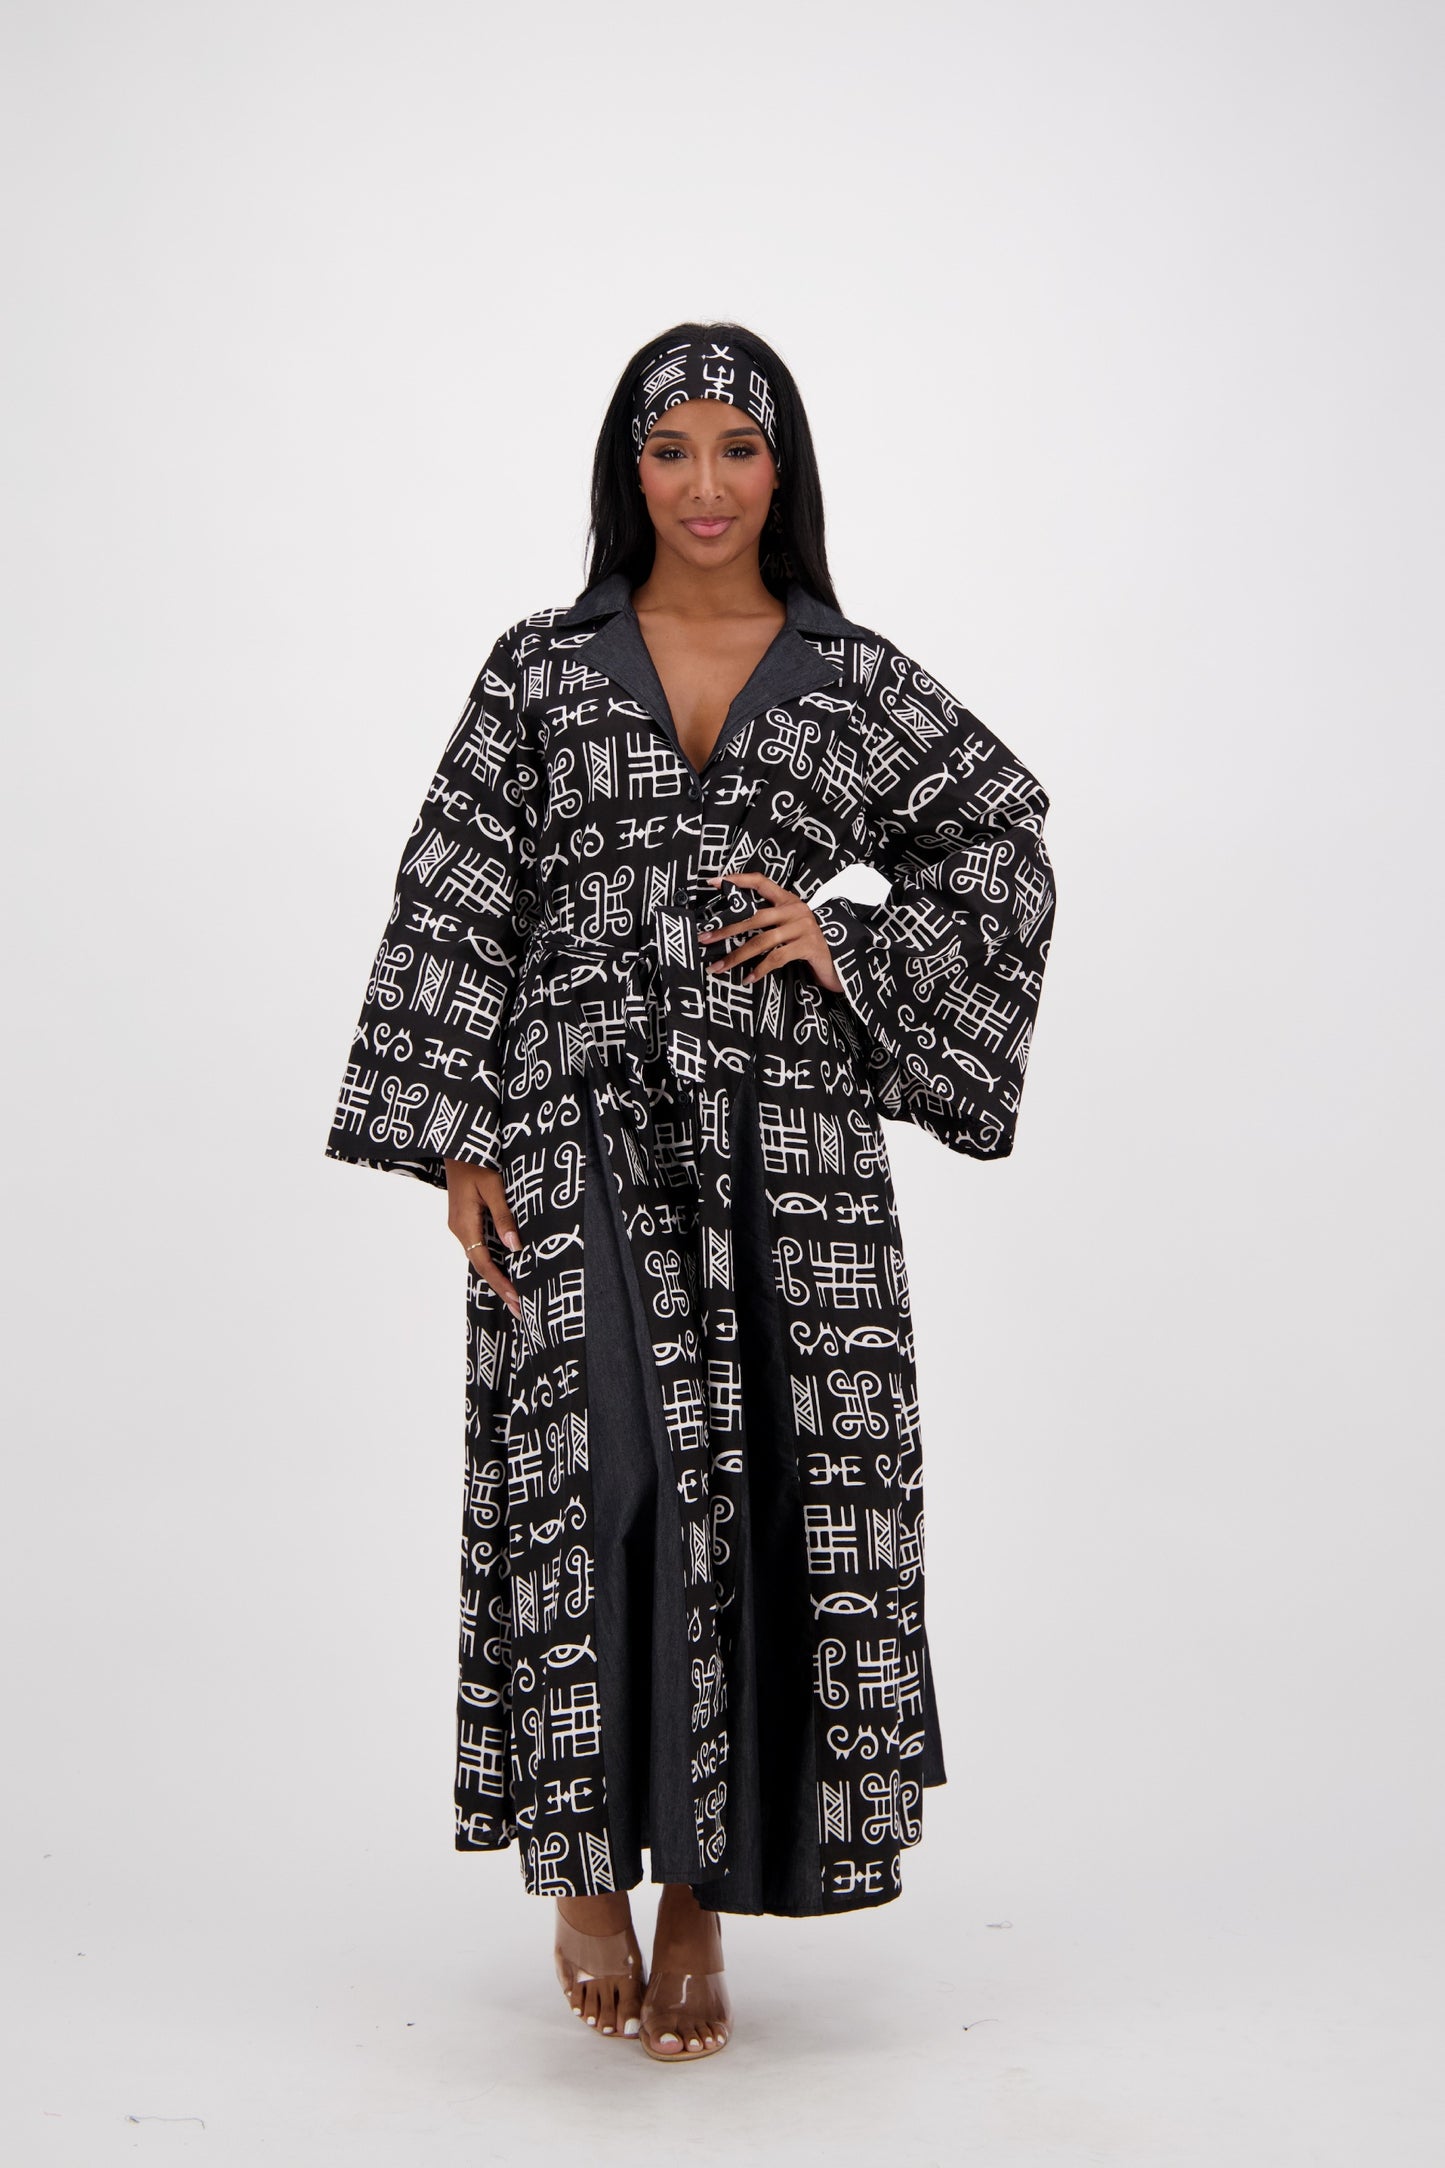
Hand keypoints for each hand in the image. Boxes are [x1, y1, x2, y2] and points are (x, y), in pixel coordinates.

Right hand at [444, 1158, 522, 1317]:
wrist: (458, 1141)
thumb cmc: (476, 1160)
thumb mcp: (494, 1186)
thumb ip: (504, 1216)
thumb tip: (515, 1247)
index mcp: (463, 1224)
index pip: (484, 1263)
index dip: (501, 1283)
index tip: (517, 1299)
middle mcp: (459, 1229)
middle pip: (481, 1264)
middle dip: (501, 1286)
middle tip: (520, 1309)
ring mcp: (461, 1224)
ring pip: (481, 1255)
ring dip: (498, 1274)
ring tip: (517, 1294)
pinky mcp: (466, 1218)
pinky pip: (480, 1244)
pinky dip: (495, 1259)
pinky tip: (508, 1266)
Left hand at [698, 871, 842, 993]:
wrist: (841, 962)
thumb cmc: (808, 945)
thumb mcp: (790, 928)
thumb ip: (768, 923)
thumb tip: (731, 927)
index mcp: (788, 900)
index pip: (760, 882)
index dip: (736, 880)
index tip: (711, 883)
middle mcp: (796, 910)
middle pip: (754, 917)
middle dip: (726, 930)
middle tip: (704, 939)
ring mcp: (804, 928)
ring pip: (762, 941)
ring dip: (737, 956)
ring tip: (718, 967)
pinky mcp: (809, 946)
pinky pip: (777, 958)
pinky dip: (760, 970)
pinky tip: (748, 979)